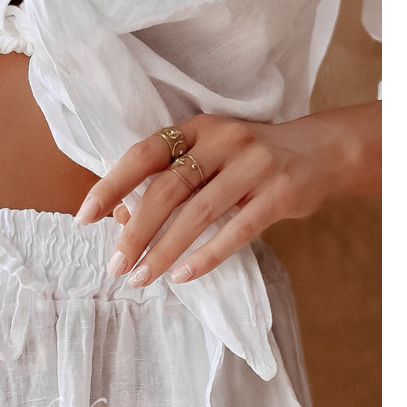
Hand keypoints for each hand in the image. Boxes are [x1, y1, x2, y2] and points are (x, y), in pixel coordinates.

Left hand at [75, 103, 379, 286]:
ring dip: (164, 251)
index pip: (144, 154)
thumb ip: (175, 180)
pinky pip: (238, 230)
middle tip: (114, 266)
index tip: (84, 218)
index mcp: (198, 127)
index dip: (111, 185)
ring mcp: (255, 165)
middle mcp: (224, 140)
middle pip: (167, 188)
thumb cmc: (252, 160)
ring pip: (198, 214)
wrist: (322, 151)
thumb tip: (124, 218)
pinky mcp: (280, 193)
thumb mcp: (212, 155)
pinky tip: (183, 276)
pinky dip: (207, 256)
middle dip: (135, 231)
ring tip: (140, 278)